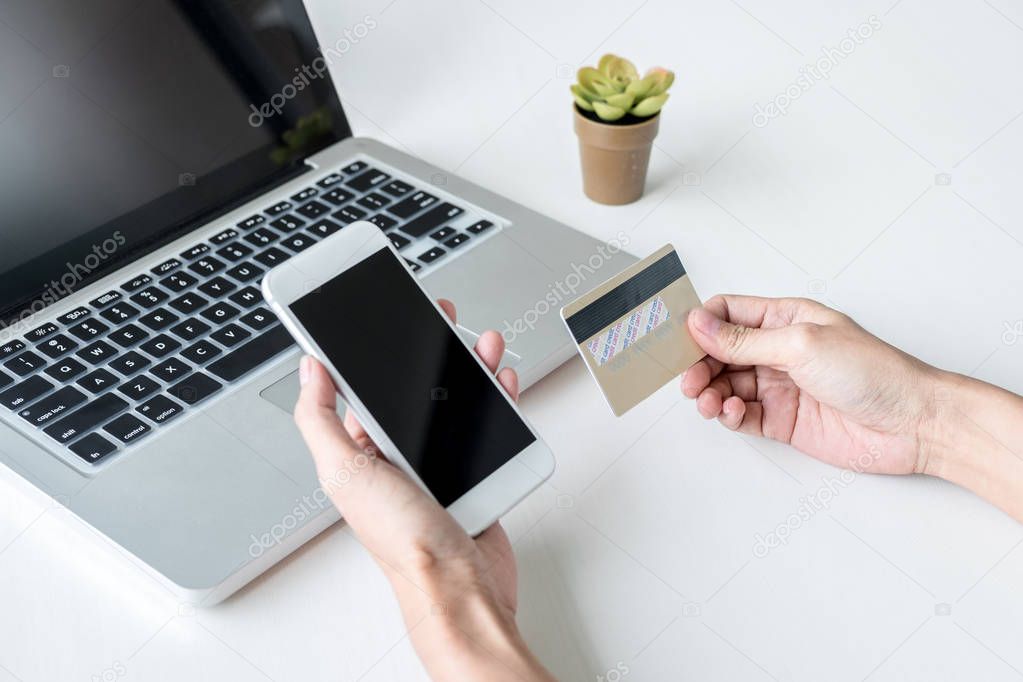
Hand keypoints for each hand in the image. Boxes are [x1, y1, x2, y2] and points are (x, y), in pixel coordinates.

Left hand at [293, 300, 551, 680]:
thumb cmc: (404, 544)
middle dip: (431, 352)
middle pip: (415, 389)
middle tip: (443, 320)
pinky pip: (485, 428)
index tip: (387, 317)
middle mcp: (398, 457)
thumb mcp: (347, 473)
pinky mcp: (472, 474)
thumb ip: (321, 420)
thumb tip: (308, 370)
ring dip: (469, 369)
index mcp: (362, 452)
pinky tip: (501, 384)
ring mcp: (437, 465)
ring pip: (454, 403)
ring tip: (483, 345)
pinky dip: (497, 402)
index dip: (374, 350)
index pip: (364, 388)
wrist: (460, 589)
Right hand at [682, 295, 939, 474]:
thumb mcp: (801, 344)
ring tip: (708, 401)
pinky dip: (729, 416)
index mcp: (785, 318)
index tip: (680, 339)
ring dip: (710, 392)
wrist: (912, 423)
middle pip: (719, 352)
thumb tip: (700, 324)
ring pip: (726, 385)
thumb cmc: (875, 372)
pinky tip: (732, 413)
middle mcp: (779, 351)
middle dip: (699, 364)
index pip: (728, 313)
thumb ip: (745, 339)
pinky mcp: (783, 420)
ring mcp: (779, 386)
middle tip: (690, 379)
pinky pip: (741, 416)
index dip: (701, 324)